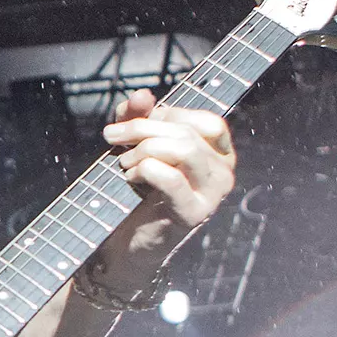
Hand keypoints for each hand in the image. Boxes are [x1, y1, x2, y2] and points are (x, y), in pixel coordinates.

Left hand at [98, 95, 236, 267]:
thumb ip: (138, 116)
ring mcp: (214, 195)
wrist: (127, 241)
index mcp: (220, 153)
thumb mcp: (136, 143)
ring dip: (144, 150)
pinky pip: (171, 178)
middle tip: (112, 138)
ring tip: (124, 163)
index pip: (204, 120)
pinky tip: (130, 179)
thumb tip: (141, 95)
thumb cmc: (137, 189)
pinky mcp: (194, 214)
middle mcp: (225, 172)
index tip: (135, 123)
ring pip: (184, 150)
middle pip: (187, 133)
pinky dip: (144, 171)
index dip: (167, 115)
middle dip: (142, 129)